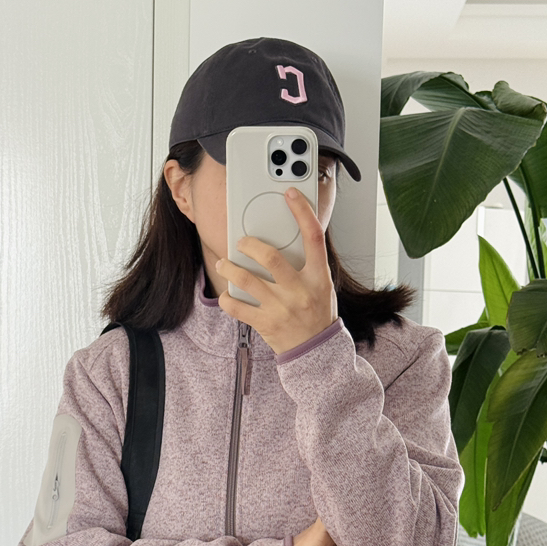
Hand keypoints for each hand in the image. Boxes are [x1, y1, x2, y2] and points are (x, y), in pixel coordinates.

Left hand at [215, 187, 338, 354]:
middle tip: (241, 243)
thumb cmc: (318, 314)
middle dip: (250, 245)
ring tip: (225, 263)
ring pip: (247, 279)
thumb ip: (306, 264)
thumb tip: (282, 239)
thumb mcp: (321, 285)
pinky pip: (237, 307)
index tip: (290, 194)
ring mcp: (282, 308)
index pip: (313, 236)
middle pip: (271, 257)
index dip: (302, 211)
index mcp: (318, 276)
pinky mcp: (266, 323)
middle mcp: (300, 290)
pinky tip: (227, 295)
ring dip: (230, 268)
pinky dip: (227, 299)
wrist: (317, 351)